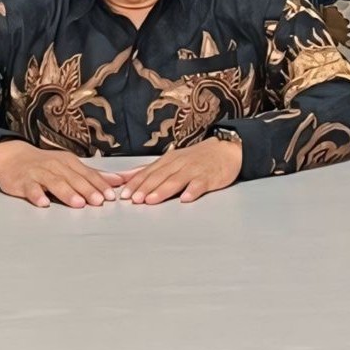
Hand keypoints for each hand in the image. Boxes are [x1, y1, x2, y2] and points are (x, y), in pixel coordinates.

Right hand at [0, 139, 119, 208]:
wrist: (13, 157)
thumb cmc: (45, 164)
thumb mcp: (70, 166)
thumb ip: (93, 175)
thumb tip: (118, 180)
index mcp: (69, 162)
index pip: (87, 174)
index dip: (99, 185)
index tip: (110, 196)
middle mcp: (55, 166)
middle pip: (73, 179)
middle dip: (87, 190)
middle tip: (98, 201)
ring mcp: (38, 173)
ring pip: (54, 183)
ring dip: (67, 193)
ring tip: (78, 203)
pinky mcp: (23, 181)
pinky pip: (30, 188)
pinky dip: (37, 195)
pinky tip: (43, 203)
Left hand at [118, 133, 244, 204]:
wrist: (226, 149)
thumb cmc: (196, 158)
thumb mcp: (171, 160)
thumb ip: (150, 170)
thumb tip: (125, 177)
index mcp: (168, 160)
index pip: (148, 172)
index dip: (136, 182)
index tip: (124, 194)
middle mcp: (179, 163)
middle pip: (159, 176)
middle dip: (145, 188)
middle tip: (134, 199)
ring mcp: (194, 170)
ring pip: (176, 180)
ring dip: (163, 191)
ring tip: (151, 200)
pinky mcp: (209, 177)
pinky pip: (200, 184)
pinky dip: (192, 191)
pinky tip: (186, 198)